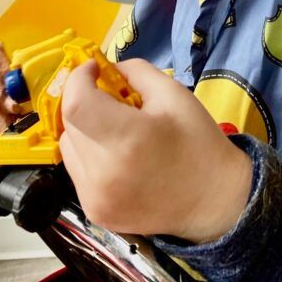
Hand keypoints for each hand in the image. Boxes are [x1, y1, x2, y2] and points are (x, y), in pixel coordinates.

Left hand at [60, 59, 251, 241]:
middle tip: (111, 97)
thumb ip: (136, 72)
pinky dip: (89, 154)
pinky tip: (117, 155)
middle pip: (70, 123)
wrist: (212, 199)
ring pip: (69, 146)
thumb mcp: (174, 93)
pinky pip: (77, 170)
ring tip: (115, 129)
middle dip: (85, 101)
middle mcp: (104, 173)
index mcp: (128, 139)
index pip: (76, 103)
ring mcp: (95, 198)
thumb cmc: (197, 141)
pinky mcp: (94, 212)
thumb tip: (106, 70)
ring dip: (84, 128)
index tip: (93, 70)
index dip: (78, 80)